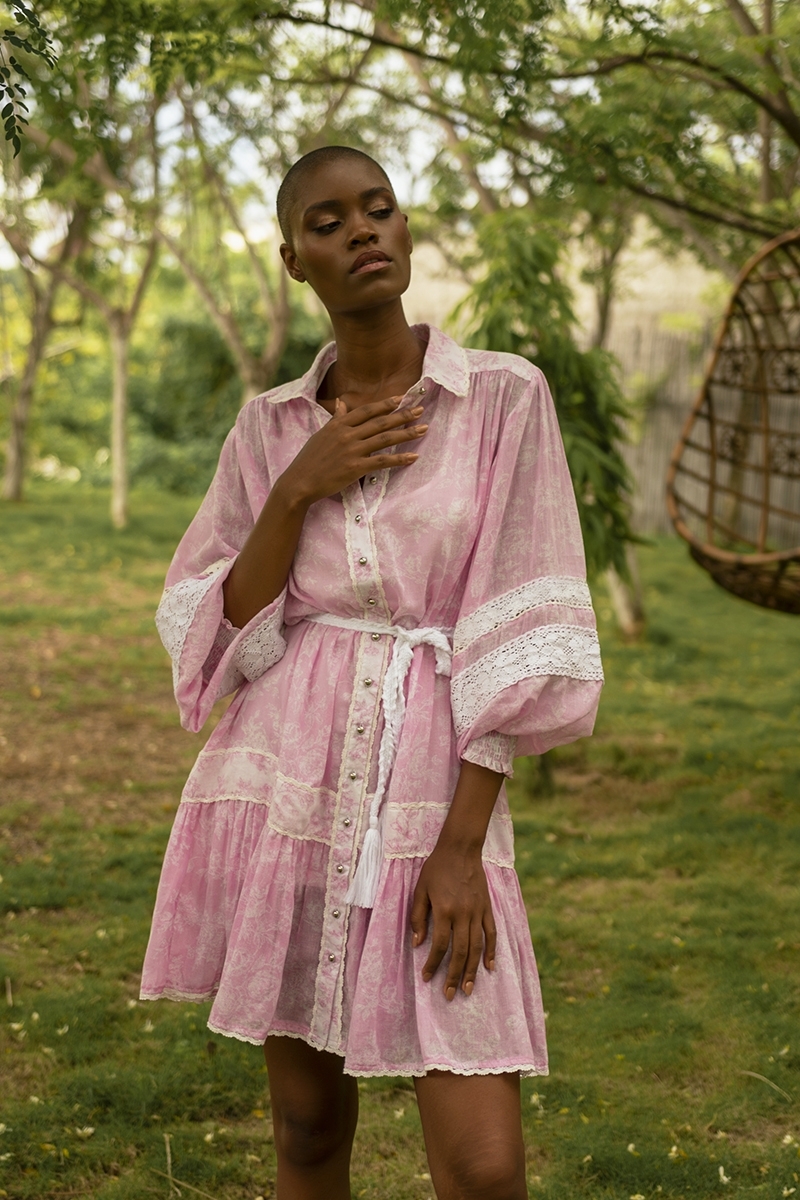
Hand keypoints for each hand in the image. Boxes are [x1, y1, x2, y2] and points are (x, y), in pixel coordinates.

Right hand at [279, 395, 427, 506]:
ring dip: (406, 433)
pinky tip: (413, 456)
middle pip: (380, 421)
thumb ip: (336, 419)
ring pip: (385, 438)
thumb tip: (342, 404)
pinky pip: (382, 461)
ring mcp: (352, 450)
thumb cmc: (309, 460)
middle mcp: (347, 434)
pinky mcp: (355, 468)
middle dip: (402, 414)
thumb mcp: (321, 434)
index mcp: (339, 424)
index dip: (385, 404)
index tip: (401, 398)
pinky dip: (399, 459)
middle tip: (420, 409)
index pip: (366, 410)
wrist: (300, 482)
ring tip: (423, 429)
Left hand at [410, 842, 496, 1000]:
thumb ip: (418, 916)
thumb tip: (418, 943)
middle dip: (454, 976)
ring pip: (477, 947)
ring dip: (473, 970)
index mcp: (444, 910)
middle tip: (450, 995)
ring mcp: (477, 911)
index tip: (427, 978)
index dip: (433, 964)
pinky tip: (490, 968)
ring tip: (469, 989)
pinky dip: (492, 951)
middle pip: (460, 952)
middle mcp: (463, 914)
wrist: (460, 848)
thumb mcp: (420, 889)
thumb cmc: (436, 868)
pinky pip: (491, 933)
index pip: (439, 945)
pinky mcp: (487, 907)